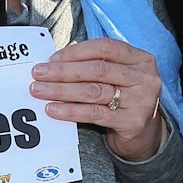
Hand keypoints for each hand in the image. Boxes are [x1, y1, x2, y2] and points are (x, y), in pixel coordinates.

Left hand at [31, 37, 165, 161]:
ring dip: (61, 90)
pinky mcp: (132, 122)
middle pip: (97, 70)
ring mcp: (141, 100)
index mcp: (141, 59)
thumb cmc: (124, 100)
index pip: (105, 47)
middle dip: (63, 71)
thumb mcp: (117, 77)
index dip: (76, 52)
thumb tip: (54, 62)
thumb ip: (95, 66)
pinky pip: (95, 114)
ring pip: (93, 91)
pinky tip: (53, 109)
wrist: (144, 134)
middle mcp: (145, 78)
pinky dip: (71, 111)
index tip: (52, 59)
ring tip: (39, 90)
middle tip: (38, 74)